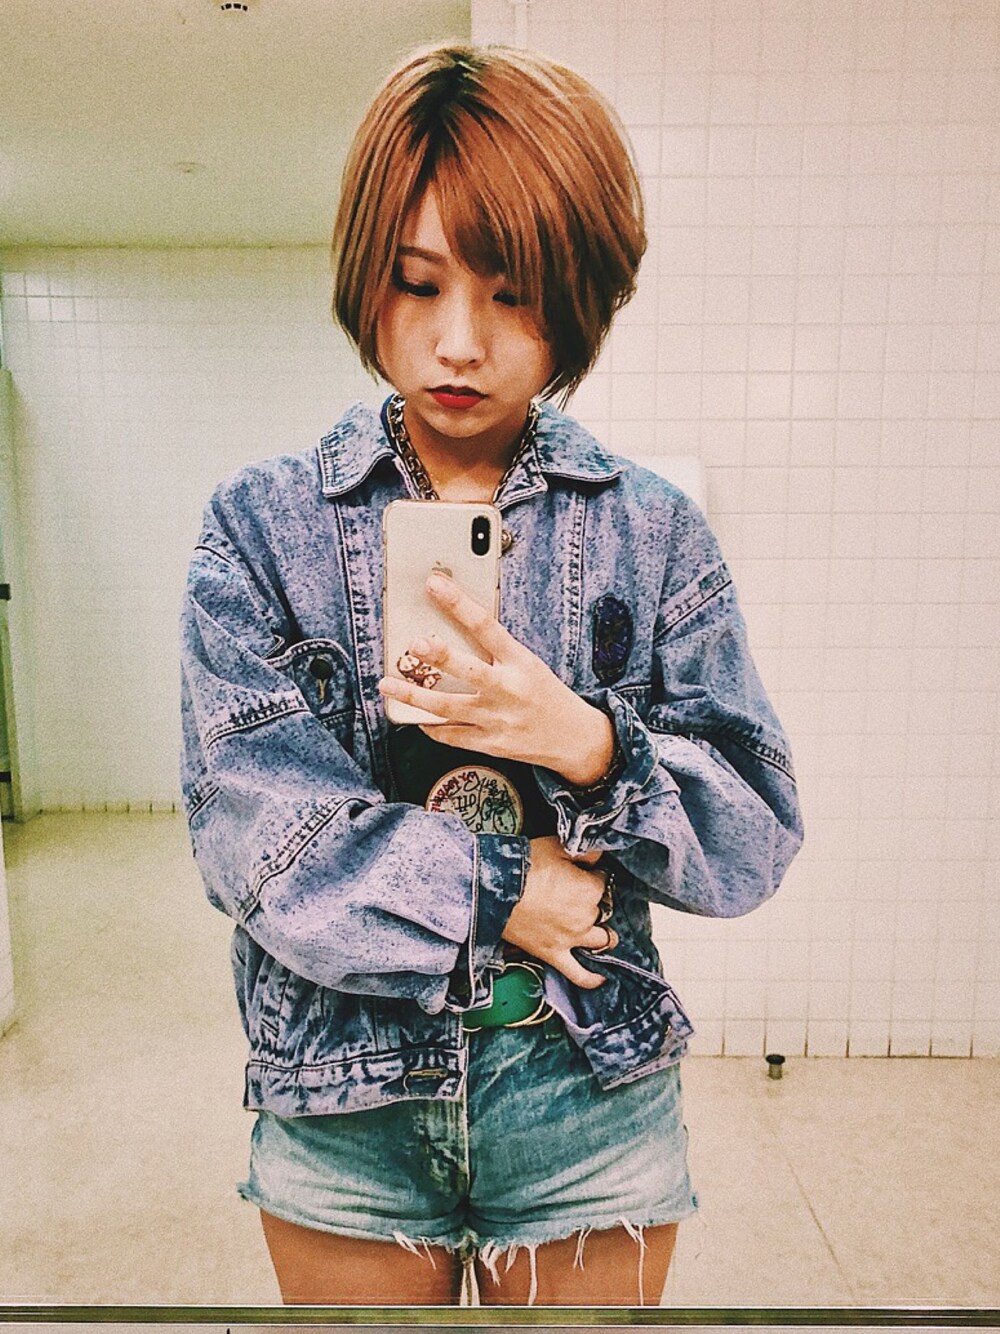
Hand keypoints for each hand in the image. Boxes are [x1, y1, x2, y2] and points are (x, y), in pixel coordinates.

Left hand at [377, 572, 615, 784]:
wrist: (575, 739)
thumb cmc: (546, 694)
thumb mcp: (528, 663)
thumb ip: (495, 649)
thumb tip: (453, 628)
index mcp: (519, 661)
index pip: (486, 625)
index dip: (458, 603)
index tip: (435, 584)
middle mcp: (507, 689)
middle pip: (467, 669)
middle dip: (437, 656)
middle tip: (413, 645)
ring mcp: (496, 719)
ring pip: (446, 707)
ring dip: (413, 695)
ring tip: (388, 684)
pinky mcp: (490, 744)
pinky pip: (451, 735)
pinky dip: (430, 725)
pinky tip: (416, 716)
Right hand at [501, 837, 617, 989]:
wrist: (493, 890)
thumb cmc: (523, 866)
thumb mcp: (556, 847)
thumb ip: (584, 851)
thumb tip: (598, 854)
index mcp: (589, 889)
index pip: (603, 881)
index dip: (593, 875)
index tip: (583, 872)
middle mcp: (586, 916)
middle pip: (601, 909)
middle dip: (593, 901)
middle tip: (577, 893)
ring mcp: (571, 938)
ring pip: (601, 940)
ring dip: (604, 935)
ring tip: (602, 931)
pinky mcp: (554, 954)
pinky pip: (578, 973)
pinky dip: (591, 978)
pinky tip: (601, 979)